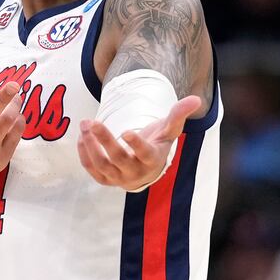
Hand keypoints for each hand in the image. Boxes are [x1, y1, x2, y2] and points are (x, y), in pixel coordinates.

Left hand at [77, 95, 201, 190]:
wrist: (146, 169)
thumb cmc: (157, 144)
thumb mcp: (169, 130)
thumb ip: (179, 114)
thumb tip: (196, 99)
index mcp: (152, 159)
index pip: (145, 154)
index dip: (136, 144)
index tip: (126, 131)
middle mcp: (136, 172)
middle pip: (118, 158)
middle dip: (104, 139)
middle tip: (92, 121)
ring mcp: (119, 178)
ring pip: (102, 165)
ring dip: (90, 145)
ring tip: (84, 124)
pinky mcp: (106, 180)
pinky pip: (92, 169)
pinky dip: (85, 154)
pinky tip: (83, 136)